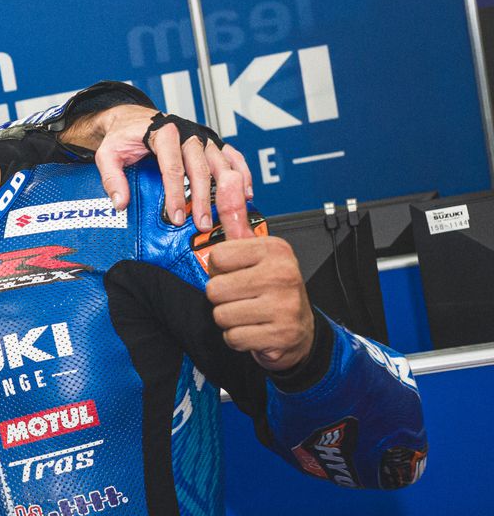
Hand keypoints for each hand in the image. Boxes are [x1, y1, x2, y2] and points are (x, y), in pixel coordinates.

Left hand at [86, 105, 252, 229]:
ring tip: (227, 213)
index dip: (175, 193)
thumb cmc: (123, 136)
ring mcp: (202, 137)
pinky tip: (245, 193)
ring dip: (225, 189)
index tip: (176, 216)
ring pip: (219, 163)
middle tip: (201, 222)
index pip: (172, 167)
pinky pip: (231, 156)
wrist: (133, 119)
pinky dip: (242, 173)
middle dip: (201, 198)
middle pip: (199, 167)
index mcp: (163, 133)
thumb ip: (112, 177)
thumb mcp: (107, 154)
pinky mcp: (210, 143)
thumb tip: (120, 203)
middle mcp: (187, 133)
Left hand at [204, 173, 314, 371]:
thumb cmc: (272, 286)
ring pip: (221, 316)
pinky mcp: (280, 334)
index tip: (239, 272)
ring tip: (250, 313)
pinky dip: (239, 339)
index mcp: (274, 249)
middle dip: (223, 299)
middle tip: (244, 297)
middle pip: (214, 290)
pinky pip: (233, 338)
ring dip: (230, 320)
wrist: (300, 330)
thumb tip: (229, 176)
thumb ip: (236, 215)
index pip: (217, 257)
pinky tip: (255, 329)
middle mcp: (282, 274)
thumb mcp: (256, 248)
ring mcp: (284, 305)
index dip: (220, 269)